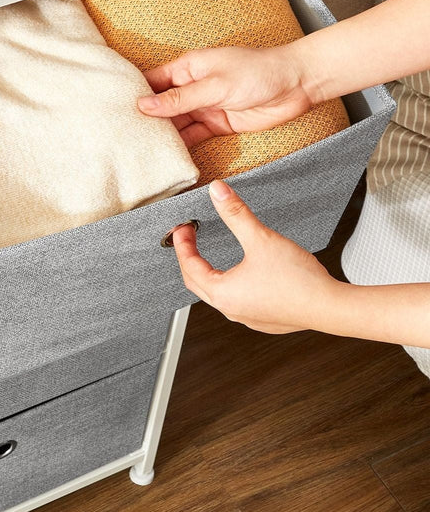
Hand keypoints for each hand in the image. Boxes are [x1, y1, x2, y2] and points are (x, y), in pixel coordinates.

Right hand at [137, 46, 313, 146]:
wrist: (297, 85)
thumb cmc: (258, 72)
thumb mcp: (214, 84)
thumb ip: (180, 99)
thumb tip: (144, 105)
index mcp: (187, 68)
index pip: (152, 81)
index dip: (134, 93)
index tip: (113, 108)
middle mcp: (192, 87)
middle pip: (161, 105)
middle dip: (144, 119)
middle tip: (121, 137)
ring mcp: (204, 106)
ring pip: (175, 123)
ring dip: (161, 136)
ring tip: (139, 150)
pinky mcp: (217, 124)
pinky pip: (193, 136)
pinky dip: (182, 147)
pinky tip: (167, 157)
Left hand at [173, 180, 339, 333]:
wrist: (331, 308)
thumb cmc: (298, 280)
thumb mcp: (260, 238)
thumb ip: (236, 213)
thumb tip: (217, 192)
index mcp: (222, 293)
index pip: (188, 266)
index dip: (182, 244)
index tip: (181, 229)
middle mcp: (231, 309)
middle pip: (197, 283)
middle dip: (189, 258)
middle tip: (189, 238)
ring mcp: (248, 317)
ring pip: (217, 295)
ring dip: (209, 273)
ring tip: (210, 255)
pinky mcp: (265, 319)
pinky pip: (237, 301)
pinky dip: (230, 285)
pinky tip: (241, 275)